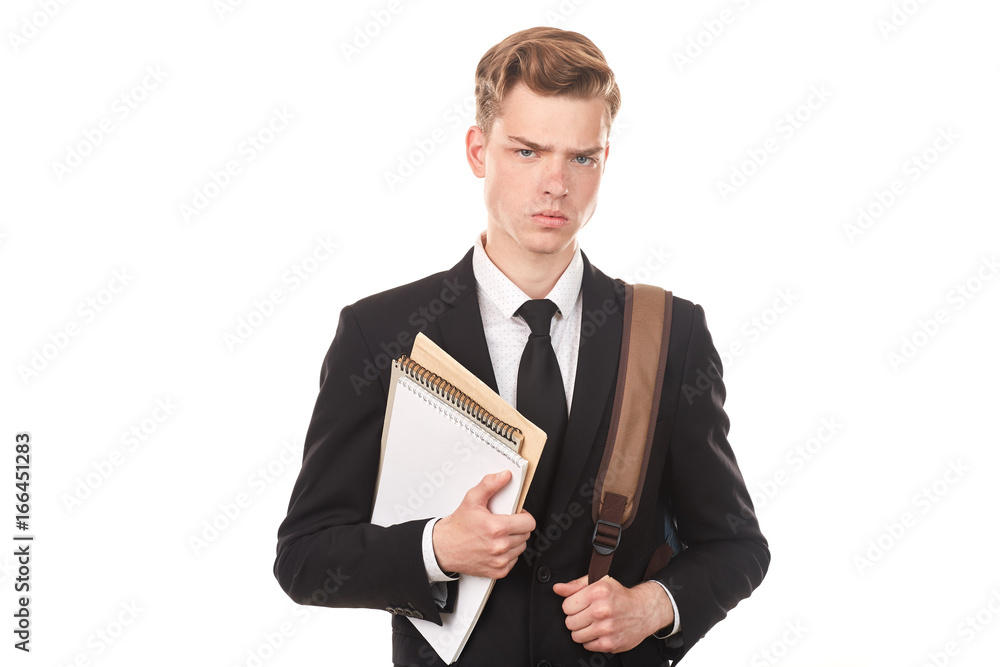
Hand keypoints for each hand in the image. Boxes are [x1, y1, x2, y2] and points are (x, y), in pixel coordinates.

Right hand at [432, 471, 535, 578]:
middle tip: (504, 523)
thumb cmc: (458, 526)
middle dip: (517, 527)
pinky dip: (508, 553)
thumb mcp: (472, 499)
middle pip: (526, 534)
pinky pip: (514, 560)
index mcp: (497, 528)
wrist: (444, 548)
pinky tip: (496, 546)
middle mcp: (500, 546)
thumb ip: (489, 484)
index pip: (529, 522)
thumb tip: (505, 476)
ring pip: (521, 547)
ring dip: (514, 540)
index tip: (515, 515)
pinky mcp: (498, 571)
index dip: (523, 516)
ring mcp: (499, 560)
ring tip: (498, 535)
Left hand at [553, 575, 672, 653]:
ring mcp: (606, 628)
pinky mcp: (609, 643)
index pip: (566, 606)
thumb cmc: (620, 596)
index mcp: (597, 592)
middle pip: (569, 622)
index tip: (581, 605)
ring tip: (593, 623)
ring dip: (582, 631)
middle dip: (576, 619)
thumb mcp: (599, 582)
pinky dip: (591, 640)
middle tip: (587, 615)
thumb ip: (576, 585)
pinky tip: (599, 631)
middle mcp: (601, 610)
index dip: (572, 606)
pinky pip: (587, 646)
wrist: (643, 610)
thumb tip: (558, 588)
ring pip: (575, 636)